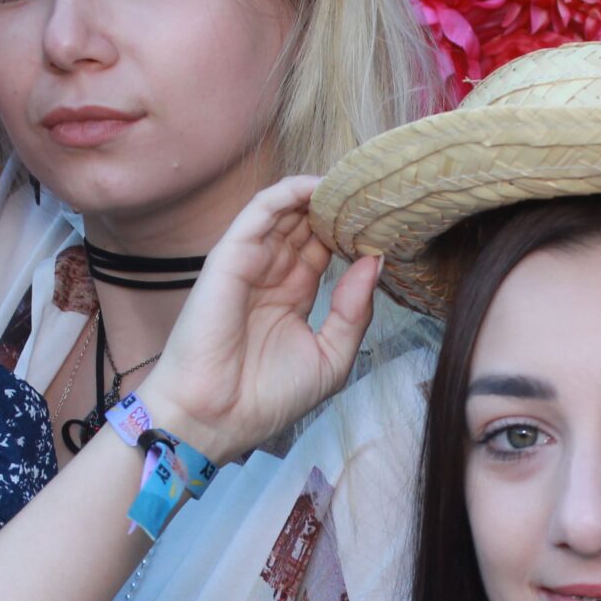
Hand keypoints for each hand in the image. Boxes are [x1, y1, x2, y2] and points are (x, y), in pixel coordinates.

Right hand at [141, 175, 381, 463]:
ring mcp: (251, 263)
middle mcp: (271, 275)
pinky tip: (321, 186)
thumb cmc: (266, 398)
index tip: (385, 225)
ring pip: (287, 211)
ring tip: (355, 182)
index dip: (353, 234)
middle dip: (340, 208)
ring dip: (320, 193)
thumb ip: (354, 311)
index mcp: (292, 297)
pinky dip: (289, 192)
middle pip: (308, 225)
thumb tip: (376, 263)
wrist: (215, 418)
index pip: (325, 250)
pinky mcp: (231, 255)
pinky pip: (261, 210)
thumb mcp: (331, 357)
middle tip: (375, 195)